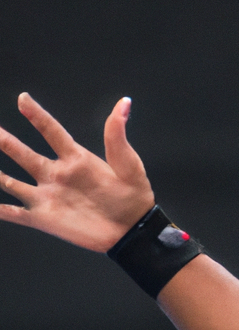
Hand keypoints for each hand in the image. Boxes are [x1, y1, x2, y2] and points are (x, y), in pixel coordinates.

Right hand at [0, 93, 155, 251]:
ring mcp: (48, 197)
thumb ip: (116, 135)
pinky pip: (14, 213)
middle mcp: (56, 175)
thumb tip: (124, 102)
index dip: (37, 115)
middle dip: (3, 140)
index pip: (51, 131)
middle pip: (22, 153)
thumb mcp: (128, 164)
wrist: (134, 230)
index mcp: (76, 159)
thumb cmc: (134, 196)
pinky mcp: (44, 219)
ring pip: (10, 182)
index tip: (23, 98)